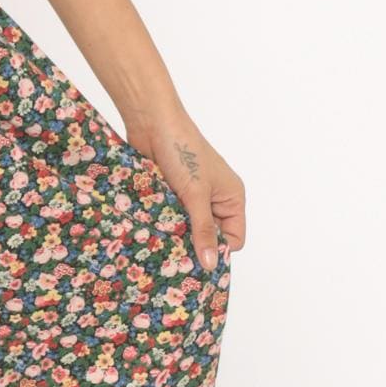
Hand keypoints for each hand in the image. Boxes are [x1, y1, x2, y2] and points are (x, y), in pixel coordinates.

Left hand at [125, 111, 244, 272]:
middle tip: (176, 258)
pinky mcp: (171, 192)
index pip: (233, 237)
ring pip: (187, 227)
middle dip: (194, 244)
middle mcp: (215, 198)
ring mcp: (191, 195)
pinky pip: (170, 216)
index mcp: (232, 197)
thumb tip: (211, 264)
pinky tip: (152, 230)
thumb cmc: (182, 150)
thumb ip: (203, 230)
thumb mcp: (196, 194)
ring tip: (162, 243)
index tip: (198, 262)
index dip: (218, 250)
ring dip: (176, 233)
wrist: (152, 122)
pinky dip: (163, 222)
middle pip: (209, 235)